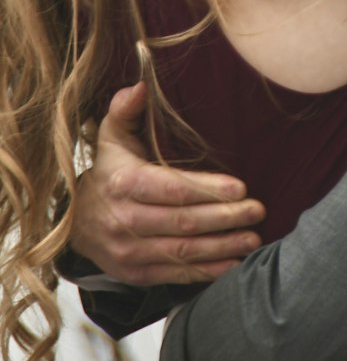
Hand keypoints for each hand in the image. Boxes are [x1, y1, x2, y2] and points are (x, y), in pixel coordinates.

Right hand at [71, 83, 265, 285]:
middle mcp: (124, 221)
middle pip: (182, 222)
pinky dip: (207, 271)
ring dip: (223, 246)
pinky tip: (235, 263)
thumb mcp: (111, 138)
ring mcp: (128, 252)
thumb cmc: (108, 172)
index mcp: (122, 184)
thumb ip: (124, 110)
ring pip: (183, 251)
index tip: (241, 187)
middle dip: (225, 217)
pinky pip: (176, 275)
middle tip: (258, 210)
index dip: (207, 190)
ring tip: (254, 236)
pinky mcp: (136, 274)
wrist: (73, 224)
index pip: (171, 189)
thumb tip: (139, 86)